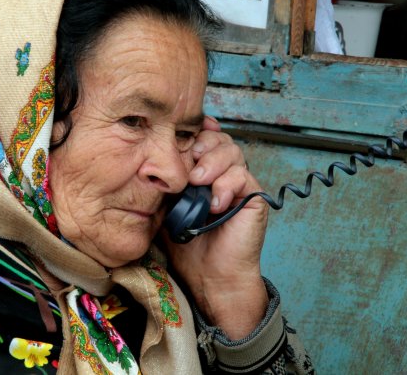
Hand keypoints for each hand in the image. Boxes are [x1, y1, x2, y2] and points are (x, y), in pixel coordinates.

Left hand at [163, 116, 268, 339]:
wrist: (208, 275)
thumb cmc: (187, 243)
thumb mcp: (167, 205)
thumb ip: (167, 180)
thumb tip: (153, 156)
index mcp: (205, 172)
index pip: (206, 138)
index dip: (198, 130)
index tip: (183, 131)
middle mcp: (224, 174)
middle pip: (220, 139)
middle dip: (203, 145)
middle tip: (189, 167)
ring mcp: (240, 185)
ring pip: (232, 152)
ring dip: (212, 163)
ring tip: (197, 182)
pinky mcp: (254, 199)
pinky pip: (243, 176)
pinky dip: (226, 185)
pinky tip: (215, 203)